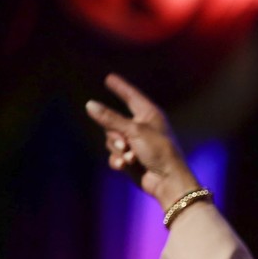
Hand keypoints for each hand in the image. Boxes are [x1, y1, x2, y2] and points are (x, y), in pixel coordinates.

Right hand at [85, 73, 199, 209]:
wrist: (168, 181)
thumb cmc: (159, 152)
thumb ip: (110, 118)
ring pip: (112, 141)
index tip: (109, 77)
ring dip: (118, 150)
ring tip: (131, 157)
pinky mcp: (131, 160)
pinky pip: (115, 155)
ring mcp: (136, 144)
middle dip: (115, 135)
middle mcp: (142, 127)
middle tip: (125, 144)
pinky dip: (118, 161)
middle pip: (113, 123)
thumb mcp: (134, 131)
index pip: (131, 96)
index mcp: (149, 115)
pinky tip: (125, 166)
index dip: (120, 87)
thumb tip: (90, 105)